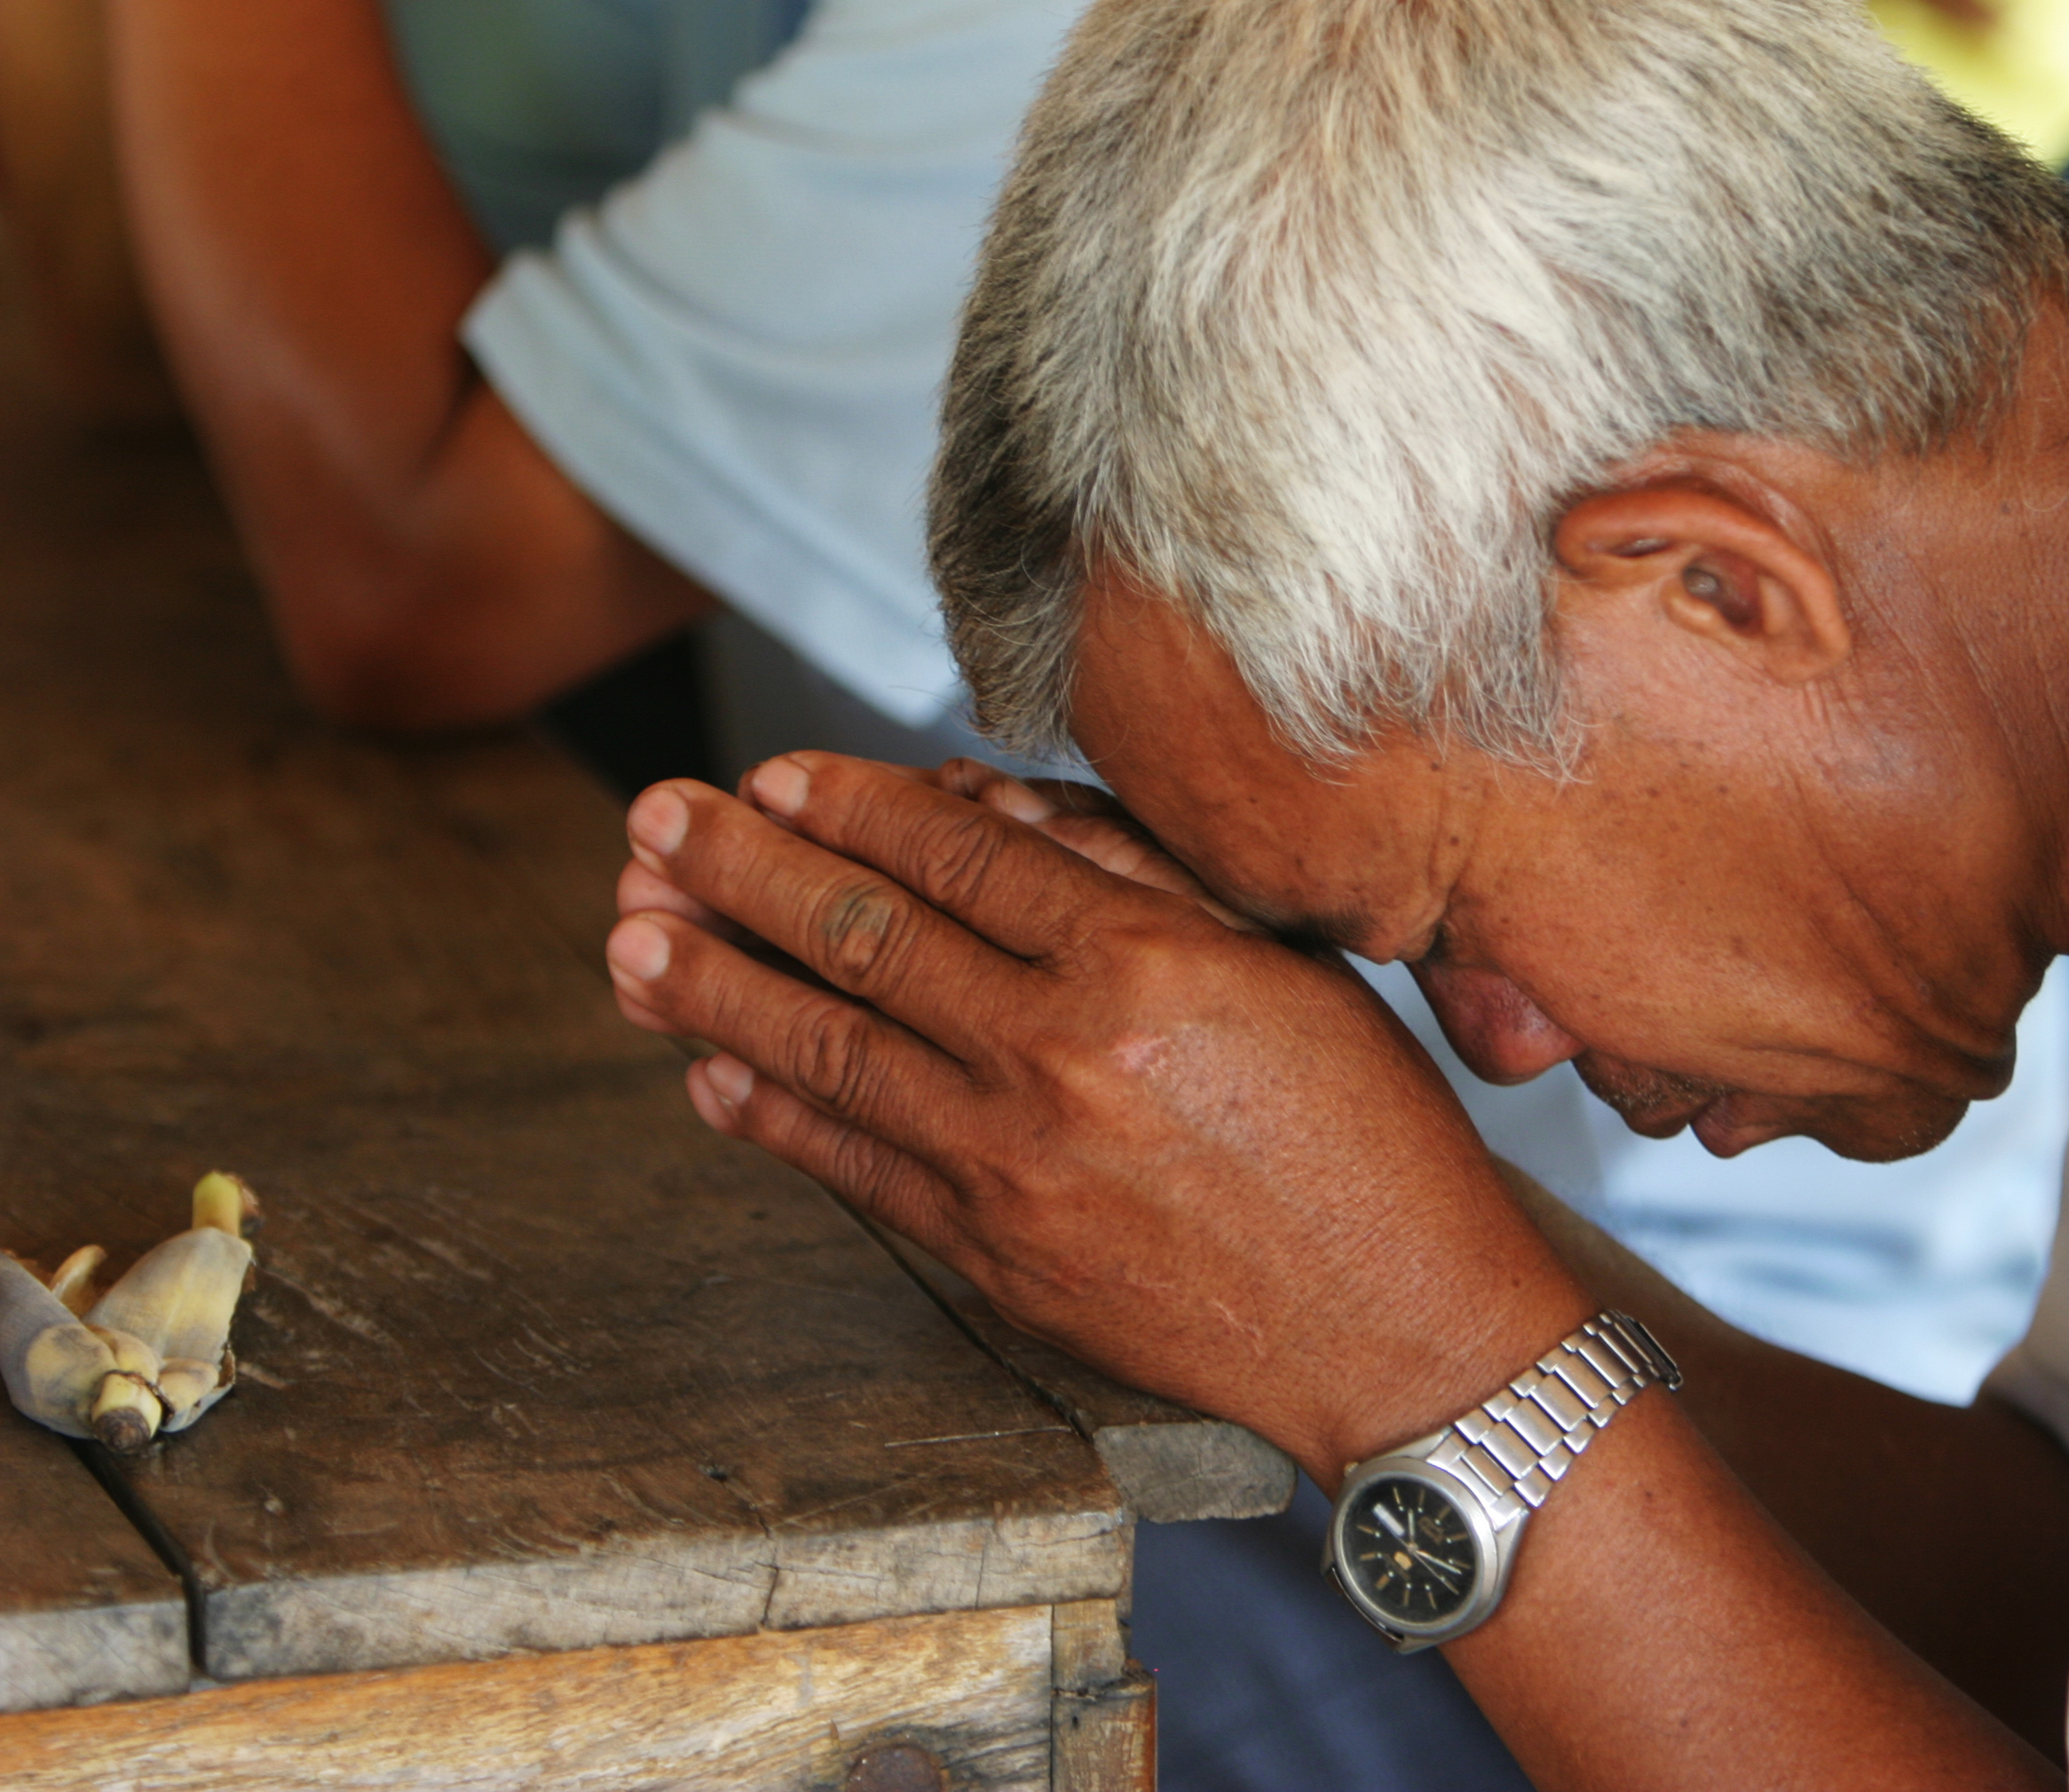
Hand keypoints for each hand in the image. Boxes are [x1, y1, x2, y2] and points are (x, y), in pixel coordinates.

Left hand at [603, 752, 1591, 1475]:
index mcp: (1146, 961)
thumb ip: (1139, 876)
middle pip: (861, 936)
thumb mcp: (1286, 967)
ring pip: (825, 1048)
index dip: (842, 805)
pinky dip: (769, 1115)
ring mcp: (1014, 1166)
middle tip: (651, 822)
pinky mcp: (994, 1260)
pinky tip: (709, 1071)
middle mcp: (1061, 1054)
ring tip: (629, 937)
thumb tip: (992, 811)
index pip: (954, 854)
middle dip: (738, 870)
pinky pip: (850, 1169)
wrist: (1400, 1333)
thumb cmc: (1371, 1138)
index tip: (766, 774)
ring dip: (712, 985)